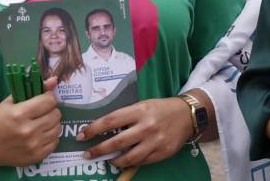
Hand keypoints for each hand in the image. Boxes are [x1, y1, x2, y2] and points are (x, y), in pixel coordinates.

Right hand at [0, 77, 61, 166]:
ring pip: (58, 128)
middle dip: (50, 111)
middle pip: (56, 114)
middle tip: (41, 112)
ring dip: (51, 124)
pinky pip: (55, 141)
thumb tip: (55, 80)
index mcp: (19, 114)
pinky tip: (40, 135)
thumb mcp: (10, 102)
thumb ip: (33, 90)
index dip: (48, 98)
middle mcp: (28, 131)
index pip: (49, 101)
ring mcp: (33, 145)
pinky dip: (50, 137)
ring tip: (40, 123)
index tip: (43, 100)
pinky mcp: (36, 156)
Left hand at [77, 97, 197, 166]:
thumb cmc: (161, 108)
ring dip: (113, 160)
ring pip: (128, 157)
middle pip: (116, 142)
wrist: (188, 115)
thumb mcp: (143, 106)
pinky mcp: (162, 153)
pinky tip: (124, 160)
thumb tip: (103, 130)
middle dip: (98, 150)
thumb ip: (125, 117)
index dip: (93, 129)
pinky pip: (141, 162)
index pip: (110, 121)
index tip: (81, 136)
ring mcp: (155, 141)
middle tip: (87, 154)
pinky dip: (130, 163)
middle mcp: (146, 126)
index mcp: (140, 111)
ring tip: (107, 160)